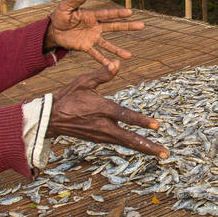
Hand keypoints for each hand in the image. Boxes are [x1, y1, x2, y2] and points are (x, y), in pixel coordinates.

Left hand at [43, 0, 143, 64]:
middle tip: (142, 26)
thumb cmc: (60, 15)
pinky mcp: (86, 47)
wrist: (53, 30)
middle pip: (113, 27)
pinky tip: (111, 66)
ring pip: (107, 44)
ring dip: (117, 50)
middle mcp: (95, 26)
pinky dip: (102, 60)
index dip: (118, 13)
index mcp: (92, 15)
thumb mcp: (66, 6)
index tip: (130, 12)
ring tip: (129, 56)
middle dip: (127, 26)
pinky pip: (95, 54)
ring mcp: (92, 38)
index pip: (107, 14)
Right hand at [48, 61, 169, 158]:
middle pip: (130, 139)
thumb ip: (102, 73)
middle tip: (165, 154)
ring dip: (144, 148)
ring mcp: (102, 135)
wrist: (52, 119)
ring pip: (127, 143)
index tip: (157, 126)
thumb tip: (118, 62)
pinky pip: (120, 143)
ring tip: (161, 154)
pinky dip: (133, 146)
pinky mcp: (100, 139)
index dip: (141, 120)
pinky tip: (145, 147)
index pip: (125, 116)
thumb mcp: (84, 82)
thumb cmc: (69, 97)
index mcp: (101, 109)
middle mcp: (104, 125)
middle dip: (148, 146)